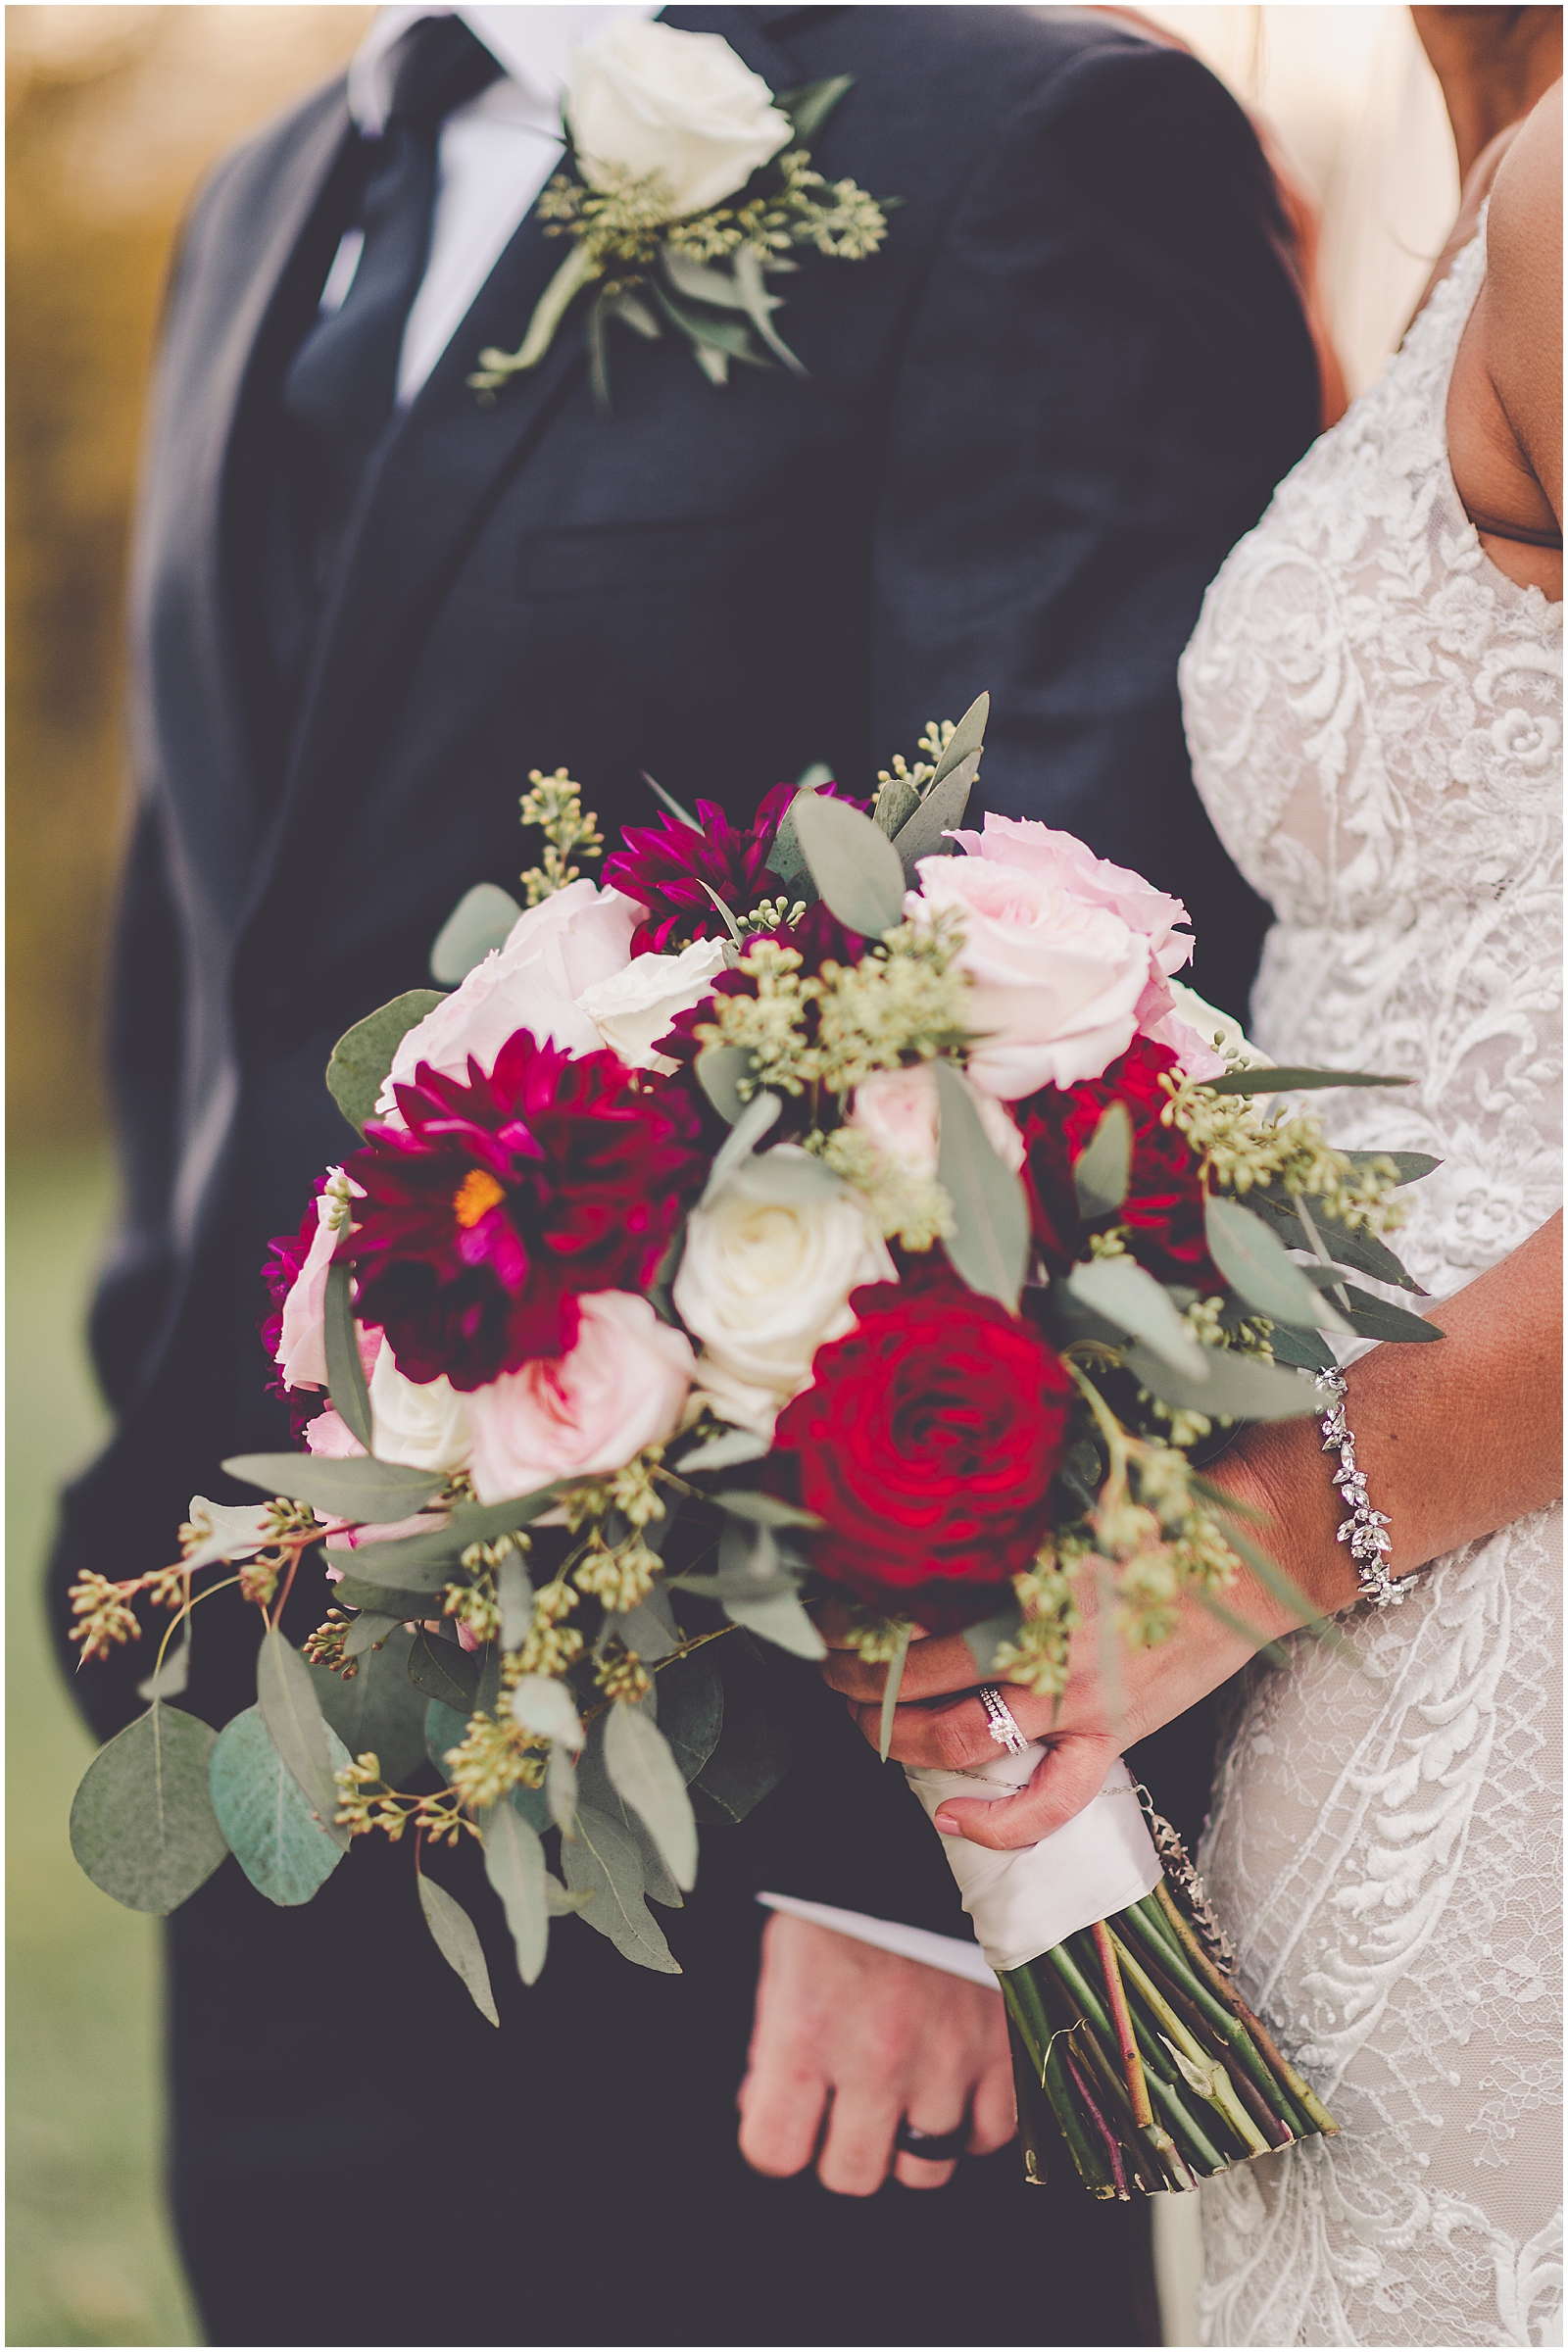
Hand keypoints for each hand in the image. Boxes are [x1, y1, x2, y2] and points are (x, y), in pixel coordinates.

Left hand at [737, 1914, 1014, 2193]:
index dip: (777, 2136)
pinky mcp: (1003, 2050)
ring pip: (924, 2167)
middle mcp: (873, 2059)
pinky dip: (972, 2122)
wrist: (931, 1832)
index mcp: (805, 2030)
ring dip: (910, 2140)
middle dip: (844, 2148)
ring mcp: (946, 2059)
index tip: (789, 2113)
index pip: (772, 2149)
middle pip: (851, 2175)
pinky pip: (989, 2136)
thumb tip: (763, 2106)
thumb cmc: (846, 1889)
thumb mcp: (786, 1951)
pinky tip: (954, 2081)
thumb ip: (771, 2038)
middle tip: (850, 2106)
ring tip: (905, 2090)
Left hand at [820, 1427, 1342, 1852]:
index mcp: (1027, 1581)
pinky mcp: (1116, 1736)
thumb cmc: (1167, 1507)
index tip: (827, 1619)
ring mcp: (1080, 1703)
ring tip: (865, 1728)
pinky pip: (1052, 1802)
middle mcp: (1043, 1647)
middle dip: (860, 1689)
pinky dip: (998, 1823)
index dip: (856, 1629)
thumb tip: (935, 1493)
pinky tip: (949, 1818)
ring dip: (898, 1741)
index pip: (912, 1620)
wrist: (1260, 1550)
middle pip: (918, 1688)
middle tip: (832, 1678)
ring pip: (959, 1742)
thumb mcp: (1074, 1493)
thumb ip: (1008, 1509)